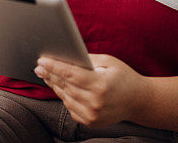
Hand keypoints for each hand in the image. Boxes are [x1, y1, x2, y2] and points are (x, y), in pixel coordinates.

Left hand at [34, 54, 148, 127]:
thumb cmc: (124, 77)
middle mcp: (95, 102)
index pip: (71, 74)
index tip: (42, 60)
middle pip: (65, 86)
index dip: (54, 67)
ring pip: (66, 97)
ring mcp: (92, 115)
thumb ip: (87, 59)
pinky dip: (65, 96)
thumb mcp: (109, 62)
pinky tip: (61, 87)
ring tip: (47, 75)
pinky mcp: (90, 122)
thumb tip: (66, 55)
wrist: (138, 101)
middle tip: (39, 66)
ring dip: (55, 85)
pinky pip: (70, 107)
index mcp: (100, 85)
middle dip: (50, 75)